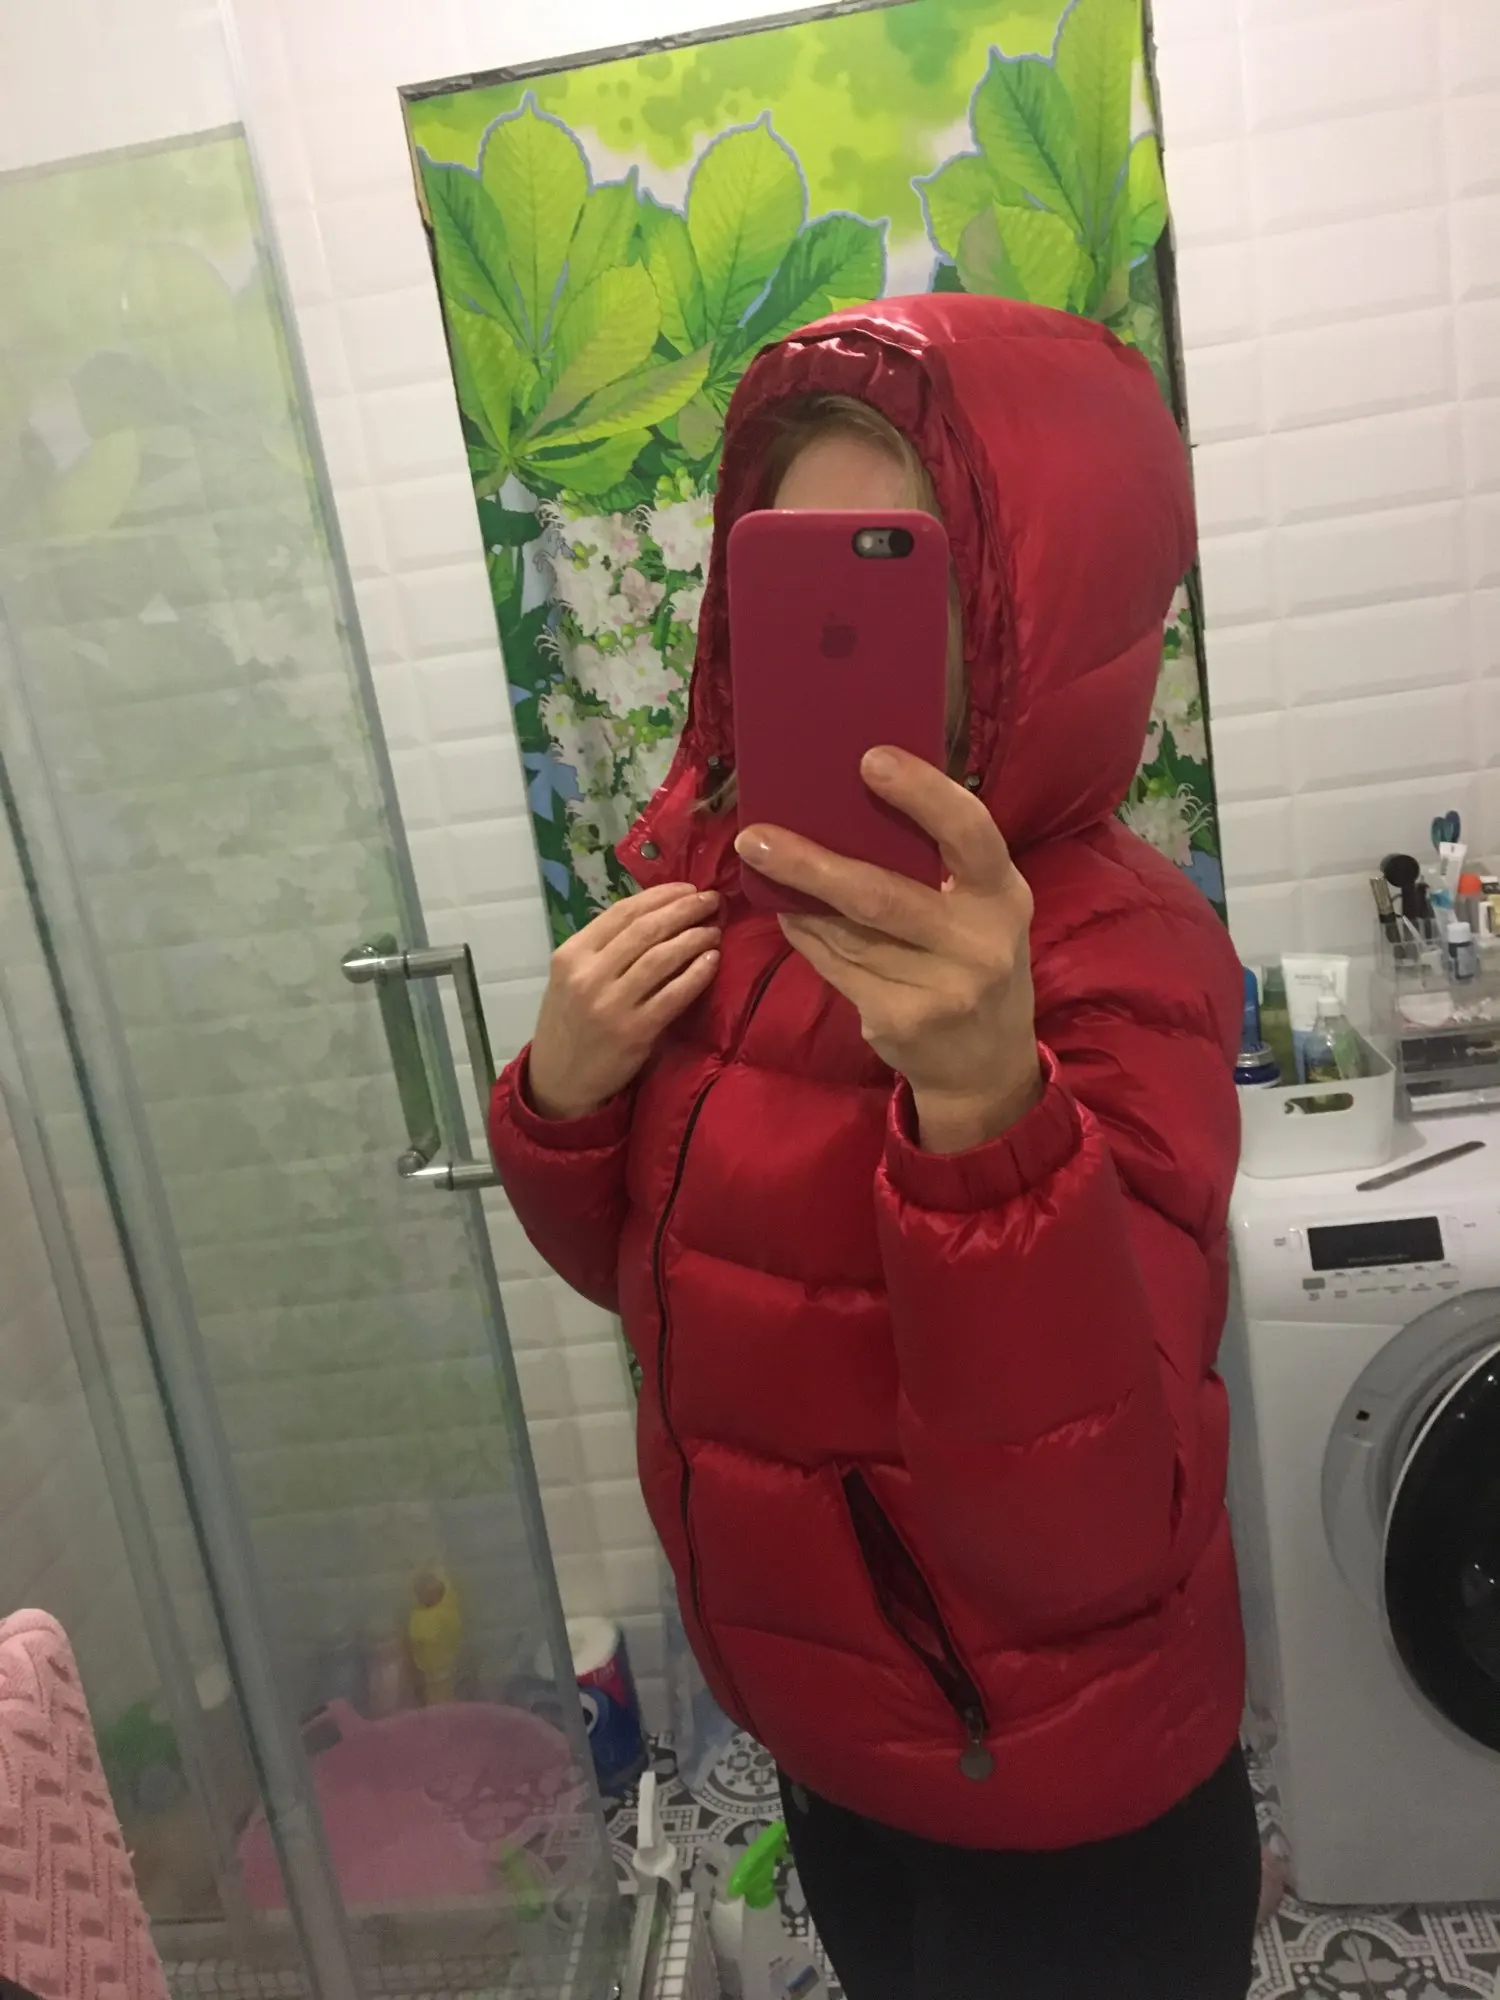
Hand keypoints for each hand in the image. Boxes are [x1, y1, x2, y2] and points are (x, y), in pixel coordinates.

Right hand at [528, 884, 720, 1120]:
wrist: (558, 1080)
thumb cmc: (570, 1023)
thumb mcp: (569, 978)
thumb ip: (602, 948)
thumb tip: (656, 914)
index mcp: (571, 955)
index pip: (622, 912)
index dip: (660, 896)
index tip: (688, 888)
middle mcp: (588, 975)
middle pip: (645, 929)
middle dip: (684, 909)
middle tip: (711, 901)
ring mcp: (611, 1004)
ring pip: (661, 957)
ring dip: (694, 938)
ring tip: (713, 930)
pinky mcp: (634, 1032)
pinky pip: (674, 994)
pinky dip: (697, 973)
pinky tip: (712, 960)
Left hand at [735, 749, 1040, 1153]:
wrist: (987, 1065)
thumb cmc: (975, 960)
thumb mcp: (982, 910)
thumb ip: (938, 867)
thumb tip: (848, 806)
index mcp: (1004, 896)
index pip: (969, 832)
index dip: (922, 793)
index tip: (869, 759)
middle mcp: (979, 944)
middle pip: (882, 896)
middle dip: (811, 864)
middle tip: (755, 835)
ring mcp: (940, 989)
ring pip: (847, 933)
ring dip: (798, 898)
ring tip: (763, 862)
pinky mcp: (900, 1021)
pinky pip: (836, 967)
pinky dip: (806, 936)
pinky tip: (789, 913)